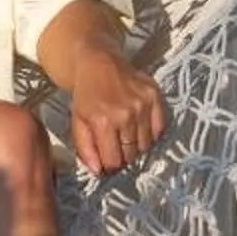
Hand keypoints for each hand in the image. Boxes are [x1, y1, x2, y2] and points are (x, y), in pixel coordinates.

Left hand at [66, 44, 165, 176]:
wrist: (98, 63)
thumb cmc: (86, 95)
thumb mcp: (77, 122)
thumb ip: (85, 149)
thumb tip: (99, 172)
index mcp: (103, 122)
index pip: (114, 161)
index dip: (110, 165)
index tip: (107, 161)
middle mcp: (125, 114)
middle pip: (131, 155)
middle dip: (122, 155)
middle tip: (115, 145)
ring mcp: (143, 105)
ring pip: (145, 145)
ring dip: (136, 145)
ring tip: (125, 133)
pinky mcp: (155, 97)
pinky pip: (159, 129)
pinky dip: (150, 133)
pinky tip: (138, 125)